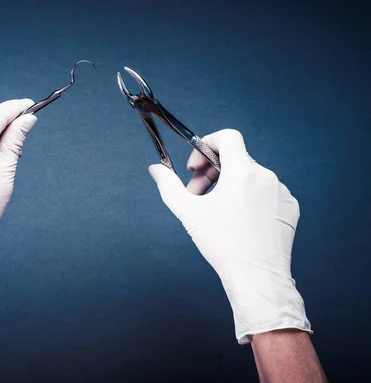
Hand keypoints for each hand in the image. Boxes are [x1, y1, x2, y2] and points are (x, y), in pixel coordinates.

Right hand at [149, 129, 310, 342]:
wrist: (257, 276)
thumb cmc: (223, 245)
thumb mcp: (188, 212)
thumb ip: (168, 185)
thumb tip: (155, 169)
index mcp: (242, 172)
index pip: (228, 137)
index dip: (207, 144)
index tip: (197, 165)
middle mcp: (266, 176)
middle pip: (235, 159)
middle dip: (212, 172)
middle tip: (197, 194)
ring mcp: (281, 192)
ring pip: (250, 177)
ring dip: (230, 186)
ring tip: (218, 211)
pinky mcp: (290, 207)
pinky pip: (266, 192)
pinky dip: (249, 198)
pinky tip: (239, 220)